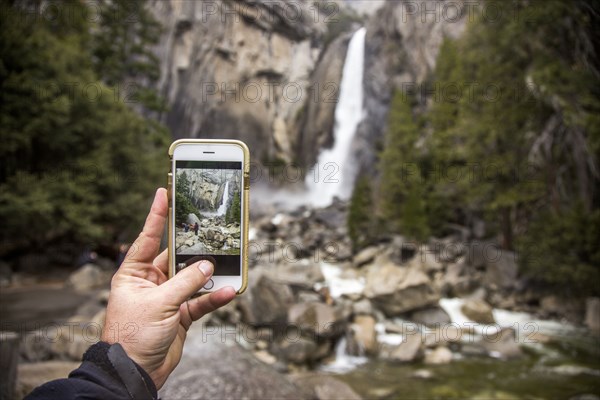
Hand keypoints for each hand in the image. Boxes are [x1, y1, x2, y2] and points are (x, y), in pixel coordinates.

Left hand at [101, 188, 235, 388]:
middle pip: (177, 257)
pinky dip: (215, 297)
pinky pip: (201, 300)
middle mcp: (151, 282)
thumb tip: (208, 266)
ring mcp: (168, 298)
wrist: (135, 372)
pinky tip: (229, 291)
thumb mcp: (159, 304)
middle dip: (195, 247)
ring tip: (228, 263)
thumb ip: (185, 283)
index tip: (165, 192)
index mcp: (135, 274)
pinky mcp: (181, 314)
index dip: (157, 215)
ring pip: (194, 278)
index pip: (148, 237)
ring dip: (210, 275)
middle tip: (211, 227)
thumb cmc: (132, 336)